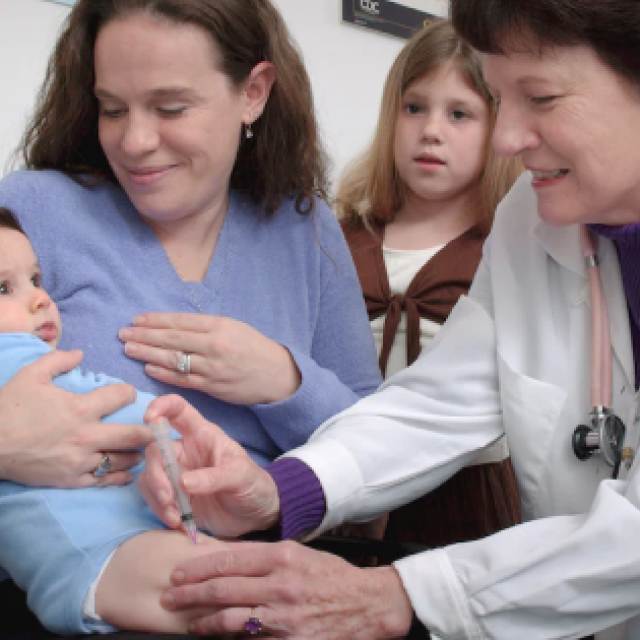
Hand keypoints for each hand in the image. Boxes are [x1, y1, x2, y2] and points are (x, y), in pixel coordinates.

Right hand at [0, 349, 151, 486]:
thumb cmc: (8, 408)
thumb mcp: (31, 375)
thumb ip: (58, 360)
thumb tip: (80, 353)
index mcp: (80, 408)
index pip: (120, 397)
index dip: (129, 393)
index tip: (131, 394)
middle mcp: (87, 436)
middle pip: (132, 434)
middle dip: (149, 431)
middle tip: (159, 428)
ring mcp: (80, 461)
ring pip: (122, 460)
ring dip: (137, 454)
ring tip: (144, 450)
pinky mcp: (71, 480)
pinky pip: (103, 480)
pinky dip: (119, 477)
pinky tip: (128, 473)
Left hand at [119, 313, 300, 404]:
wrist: (276, 374)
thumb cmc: (254, 348)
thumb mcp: (234, 327)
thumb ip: (206, 327)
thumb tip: (174, 325)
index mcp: (219, 326)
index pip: (180, 321)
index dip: (156, 320)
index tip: (136, 319)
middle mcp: (214, 345)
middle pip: (172, 339)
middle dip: (145, 336)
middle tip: (123, 334)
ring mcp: (212, 367)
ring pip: (173, 359)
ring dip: (148, 354)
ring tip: (129, 349)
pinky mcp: (212, 386)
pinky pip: (182, 379)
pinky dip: (163, 374)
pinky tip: (148, 368)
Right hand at [138, 394, 280, 536]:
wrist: (255, 515)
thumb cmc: (252, 484)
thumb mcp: (241, 476)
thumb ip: (215, 477)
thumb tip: (184, 482)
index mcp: (203, 435)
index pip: (179, 410)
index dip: (162, 406)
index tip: (149, 417)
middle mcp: (185, 451)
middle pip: (156, 450)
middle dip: (157, 475)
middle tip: (169, 498)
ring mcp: (177, 473)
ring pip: (150, 476)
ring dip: (158, 497)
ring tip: (176, 516)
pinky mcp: (173, 495)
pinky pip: (153, 496)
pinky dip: (160, 509)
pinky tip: (177, 521)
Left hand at [160, 540, 414, 638]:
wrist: (366, 604)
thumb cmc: (330, 576)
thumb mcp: (299, 554)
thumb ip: (264, 557)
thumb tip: (227, 560)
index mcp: (281, 556)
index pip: (228, 559)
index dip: (198, 567)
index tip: (179, 572)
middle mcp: (279, 584)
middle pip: (222, 588)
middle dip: (189, 593)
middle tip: (169, 595)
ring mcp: (283, 615)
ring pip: (230, 618)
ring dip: (203, 621)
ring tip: (188, 621)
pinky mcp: (289, 639)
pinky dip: (230, 639)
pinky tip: (217, 638)